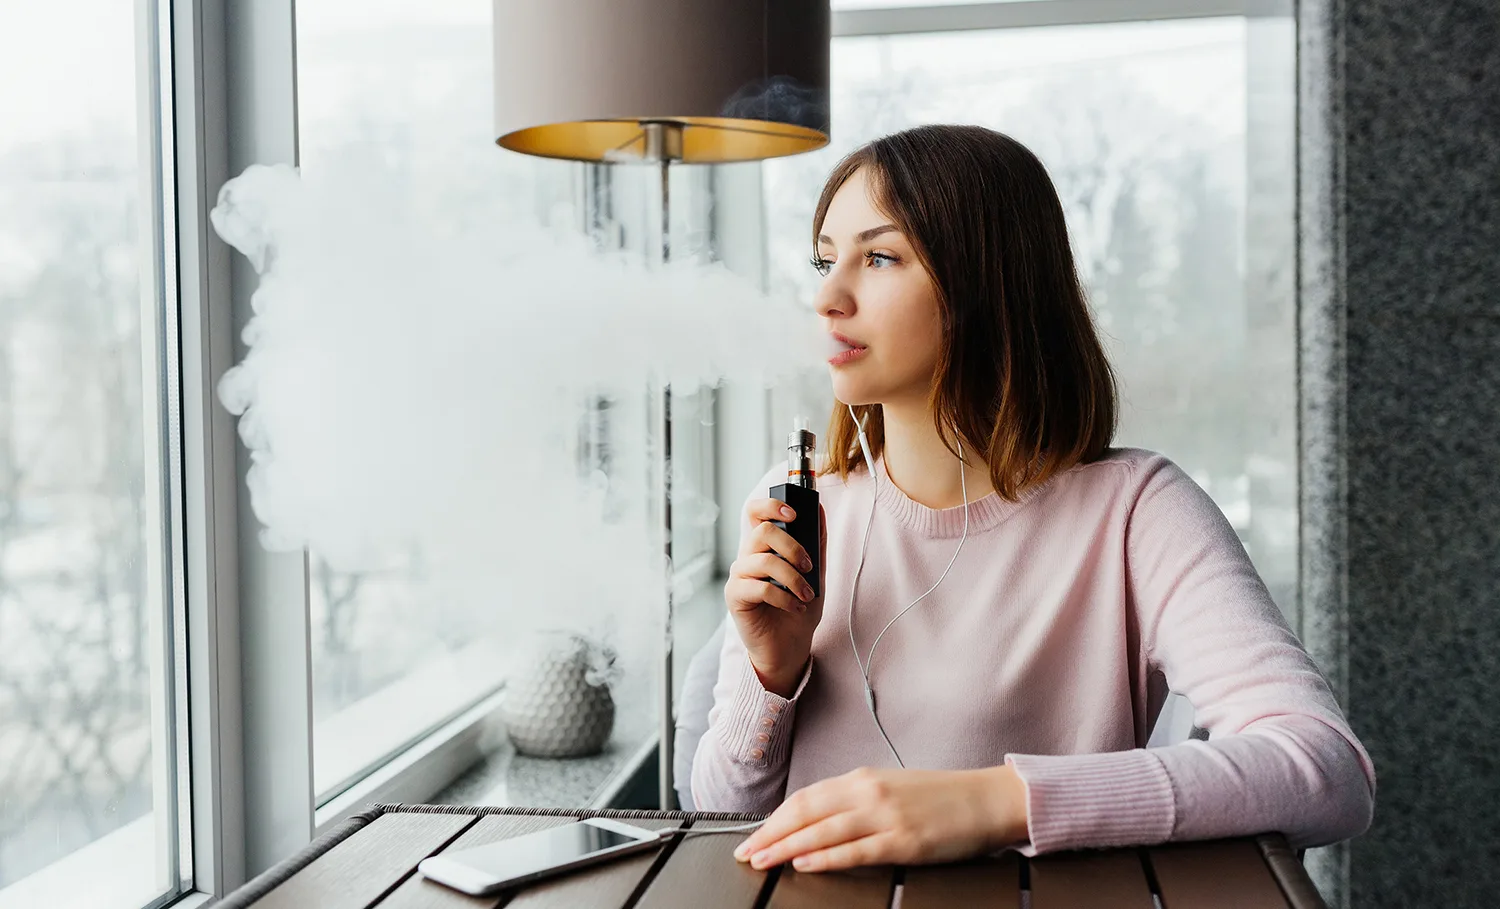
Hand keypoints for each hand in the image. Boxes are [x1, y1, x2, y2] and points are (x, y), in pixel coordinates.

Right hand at [723, 498, 826, 696]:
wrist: (790, 647)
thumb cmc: (798, 609)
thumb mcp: (816, 574)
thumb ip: (816, 544)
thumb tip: (820, 510)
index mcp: (765, 547)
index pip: (755, 511)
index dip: (771, 505)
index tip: (794, 515)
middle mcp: (748, 556)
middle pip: (763, 531)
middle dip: (793, 547)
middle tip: (809, 567)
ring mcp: (740, 576)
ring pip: (764, 560)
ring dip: (793, 579)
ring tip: (806, 596)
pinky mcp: (735, 596)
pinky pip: (760, 587)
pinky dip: (784, 598)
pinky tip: (795, 608)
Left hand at [732, 766, 1029, 871]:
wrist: (986, 798)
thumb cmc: (940, 797)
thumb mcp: (890, 789)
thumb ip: (855, 801)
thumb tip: (817, 821)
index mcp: (862, 778)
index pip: (806, 798)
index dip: (775, 818)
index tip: (753, 835)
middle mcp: (868, 792)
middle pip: (806, 812)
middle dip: (770, 834)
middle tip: (745, 852)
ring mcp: (885, 816)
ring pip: (823, 830)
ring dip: (786, 846)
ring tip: (763, 860)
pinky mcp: (903, 840)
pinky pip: (855, 849)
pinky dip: (826, 856)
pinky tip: (804, 862)